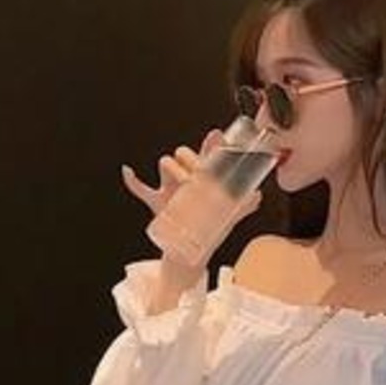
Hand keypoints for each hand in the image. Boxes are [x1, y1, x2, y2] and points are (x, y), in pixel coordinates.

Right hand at [121, 127, 263, 241]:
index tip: (217, 135)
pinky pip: (140, 189)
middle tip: (203, 171)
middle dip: (191, 158)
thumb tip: (258, 195)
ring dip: (173, 169)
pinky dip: (132, 181)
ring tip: (186, 183)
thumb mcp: (228, 217)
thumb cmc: (209, 228)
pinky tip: (127, 171)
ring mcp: (171, 188)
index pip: (207, 155)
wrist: (190, 249)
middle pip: (184, 154)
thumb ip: (243, 206)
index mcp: (205, 178)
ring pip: (166, 165)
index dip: (211, 144)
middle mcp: (187, 178)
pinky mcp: (158, 203)